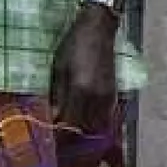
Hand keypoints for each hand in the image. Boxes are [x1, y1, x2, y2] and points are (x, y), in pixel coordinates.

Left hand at [50, 5, 120, 134]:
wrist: (98, 29)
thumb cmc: (73, 45)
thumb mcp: (58, 68)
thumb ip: (57, 94)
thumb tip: (54, 116)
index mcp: (79, 89)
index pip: (70, 122)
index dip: (61, 132)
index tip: (53, 136)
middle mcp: (96, 96)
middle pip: (85, 127)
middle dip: (73, 134)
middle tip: (62, 135)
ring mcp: (107, 95)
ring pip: (98, 123)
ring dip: (85, 128)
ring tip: (74, 127)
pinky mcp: (114, 92)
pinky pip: (106, 114)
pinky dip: (96, 120)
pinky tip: (86, 117)